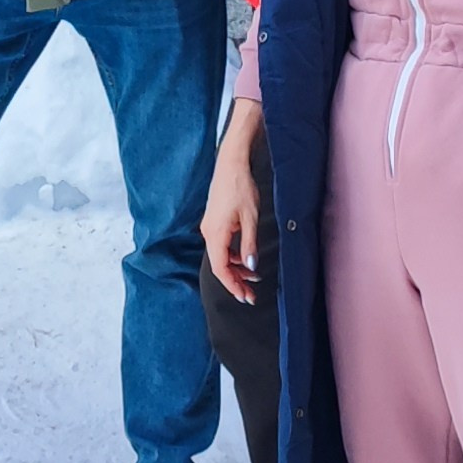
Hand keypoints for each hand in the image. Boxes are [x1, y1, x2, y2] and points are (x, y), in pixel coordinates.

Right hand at [202, 102, 265, 302]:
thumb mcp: (250, 218)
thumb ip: (250, 245)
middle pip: (219, 265)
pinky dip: (233, 256)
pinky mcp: (214, 222)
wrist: (231, 165)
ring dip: (236, 268)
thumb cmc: (241, 188)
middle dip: (236, 281)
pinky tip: (246, 257)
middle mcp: (208, 233)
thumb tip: (251, 267)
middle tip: (252, 294)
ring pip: (221, 256)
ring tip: (254, 276)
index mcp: (215, 234)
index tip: (245, 297)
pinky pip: (221, 246)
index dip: (233, 286)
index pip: (220, 269)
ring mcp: (209, 227)